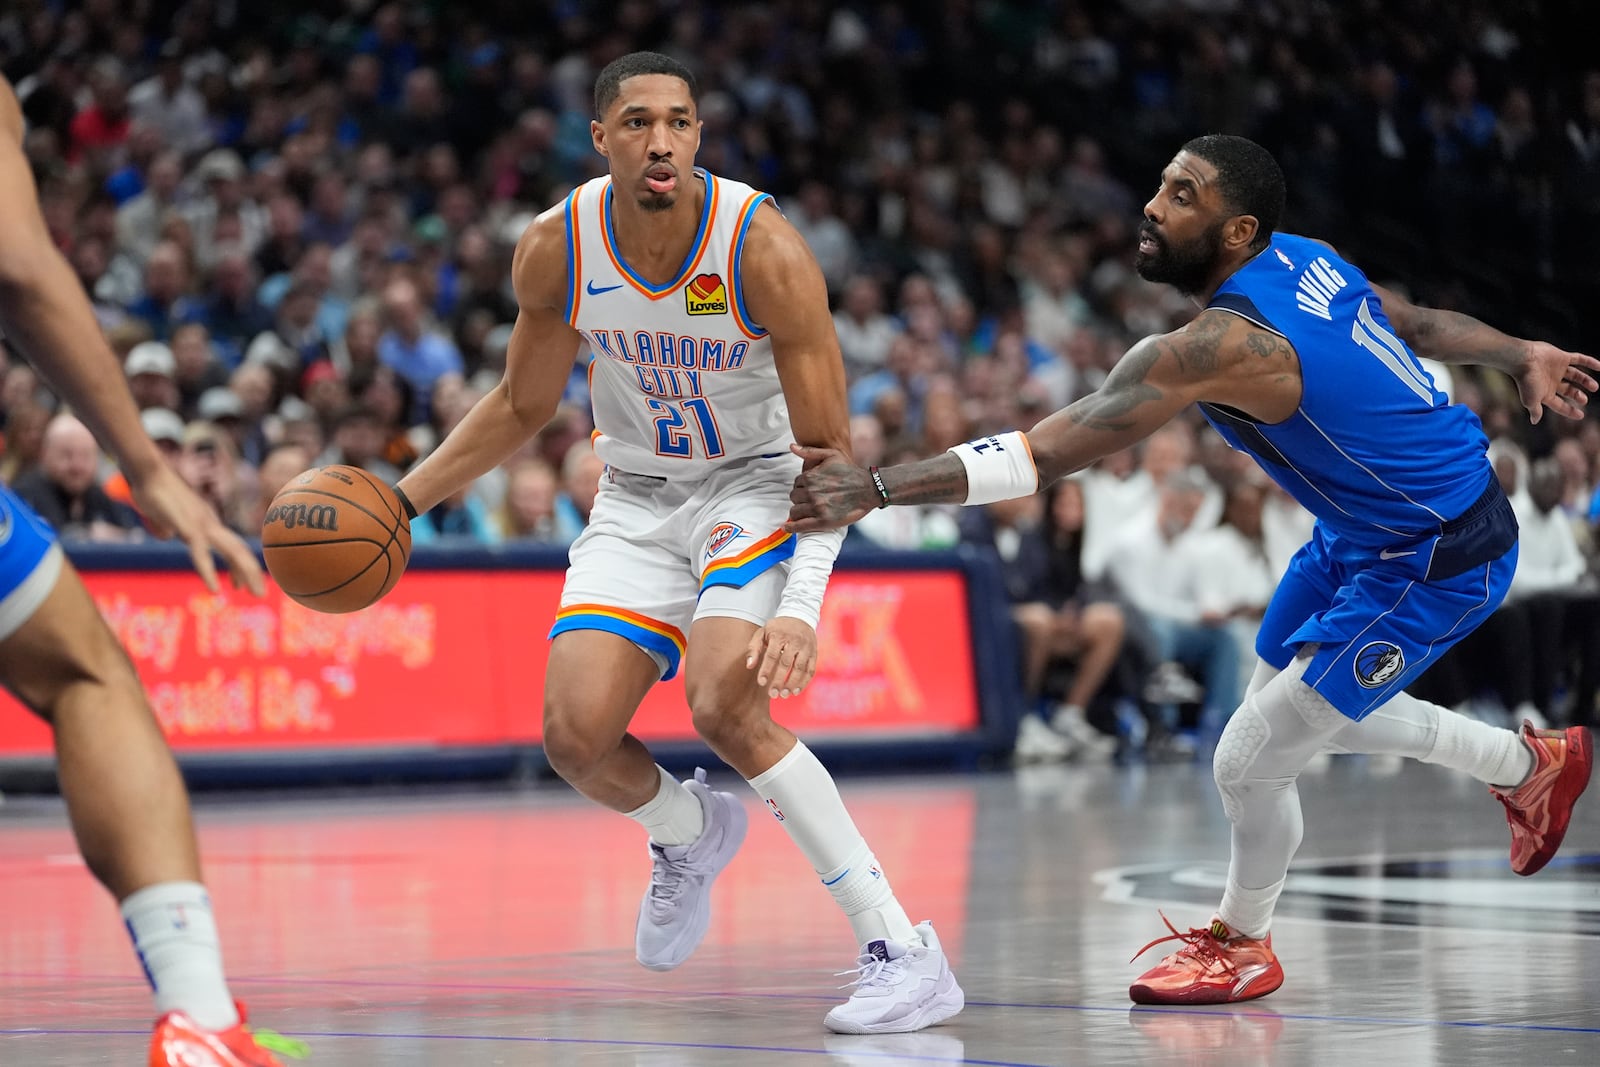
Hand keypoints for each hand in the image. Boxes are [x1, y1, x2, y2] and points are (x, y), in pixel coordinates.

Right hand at [129, 464, 265, 595]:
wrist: (147, 472)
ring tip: (251, 593)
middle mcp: (209, 523)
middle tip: (261, 594)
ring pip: (230, 550)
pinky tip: (214, 589)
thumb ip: (169, 526)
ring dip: (243, 573)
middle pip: (238, 549)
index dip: (240, 564)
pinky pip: (201, 553)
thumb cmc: (153, 492)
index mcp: (207, 522)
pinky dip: (209, 572)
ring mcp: (200, 524)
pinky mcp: (186, 526)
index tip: (244, 584)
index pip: (231, 545)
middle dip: (251, 572)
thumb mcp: (165, 515)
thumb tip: (167, 535)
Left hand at [745, 615, 817, 698]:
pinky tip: (796, 691)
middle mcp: (794, 641)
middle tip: (773, 694)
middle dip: (779, 680)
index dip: (766, 670)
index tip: (761, 682)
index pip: (772, 655)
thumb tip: (749, 666)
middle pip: (786, 663)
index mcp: (779, 635)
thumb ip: (754, 648)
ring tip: (783, 694)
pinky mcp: (814, 652)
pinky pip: (811, 669)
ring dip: (792, 683)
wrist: (799, 616)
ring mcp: (806, 647)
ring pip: (800, 668)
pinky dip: (804, 682)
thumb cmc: (777, 629)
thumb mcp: (762, 633)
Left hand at [785, 443, 877, 531]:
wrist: (869, 489)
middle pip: (794, 497)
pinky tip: (787, 527)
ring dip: (799, 511)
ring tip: (808, 511)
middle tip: (812, 500)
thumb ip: (810, 451)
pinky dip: (791, 527)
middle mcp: (811, 492)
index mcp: (811, 476)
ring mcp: (817, 507)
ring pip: (795, 511)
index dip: (803, 486)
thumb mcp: (832, 455)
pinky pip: (800, 525)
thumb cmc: (851, 472)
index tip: (812, 490)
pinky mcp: (823, 521)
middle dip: (801, 498)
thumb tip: (791, 446)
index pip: (796, 483)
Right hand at [1515, 341, 1599, 423]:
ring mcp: (1558, 369)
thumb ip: (1535, 411)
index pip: (1559, 405)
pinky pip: (1579, 359)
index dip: (1570, 411)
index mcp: (1545, 393)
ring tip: (1595, 387)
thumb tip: (1534, 421)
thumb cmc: (1526, 381)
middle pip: (1569, 390)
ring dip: (1586, 381)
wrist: (1523, 359)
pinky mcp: (1562, 357)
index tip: (1581, 415)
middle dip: (1577, 395)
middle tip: (1584, 400)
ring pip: (1576, 376)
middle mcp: (1552, 381)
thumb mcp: (1531, 400)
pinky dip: (1590, 362)